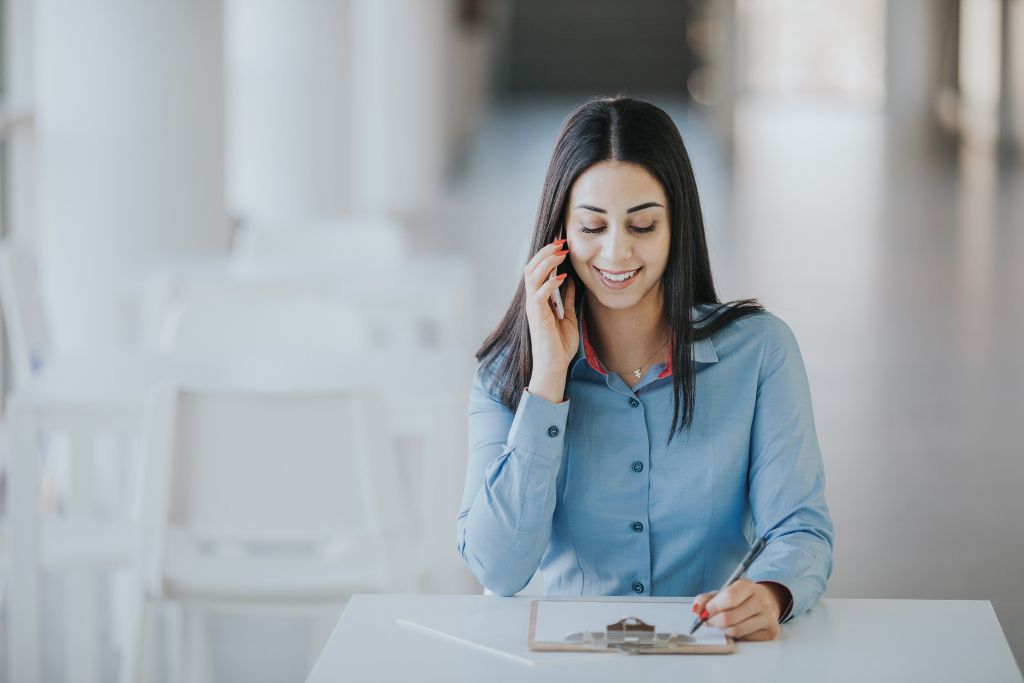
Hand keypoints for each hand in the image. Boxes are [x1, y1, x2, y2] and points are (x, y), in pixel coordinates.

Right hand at [523, 239, 578, 401]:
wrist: (554, 367)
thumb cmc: (559, 345)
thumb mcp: (567, 315)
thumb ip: (566, 298)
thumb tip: (570, 280)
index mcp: (538, 299)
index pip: (537, 270)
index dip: (547, 255)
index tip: (561, 243)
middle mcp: (532, 301)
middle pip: (531, 268)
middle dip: (545, 252)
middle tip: (561, 241)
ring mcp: (533, 308)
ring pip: (532, 277)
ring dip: (546, 262)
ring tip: (561, 252)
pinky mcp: (537, 317)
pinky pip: (539, 295)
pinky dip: (549, 284)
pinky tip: (562, 277)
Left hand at [692, 579, 788, 640]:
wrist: (767, 601)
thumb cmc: (740, 597)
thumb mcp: (723, 592)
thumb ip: (706, 599)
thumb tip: (696, 610)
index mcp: (748, 586)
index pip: (729, 598)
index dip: (713, 607)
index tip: (705, 612)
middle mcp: (761, 600)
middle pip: (730, 617)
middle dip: (714, 621)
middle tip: (708, 621)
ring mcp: (768, 616)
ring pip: (736, 630)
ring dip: (723, 630)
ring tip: (721, 625)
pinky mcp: (771, 631)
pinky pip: (746, 638)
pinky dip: (736, 635)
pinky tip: (737, 627)